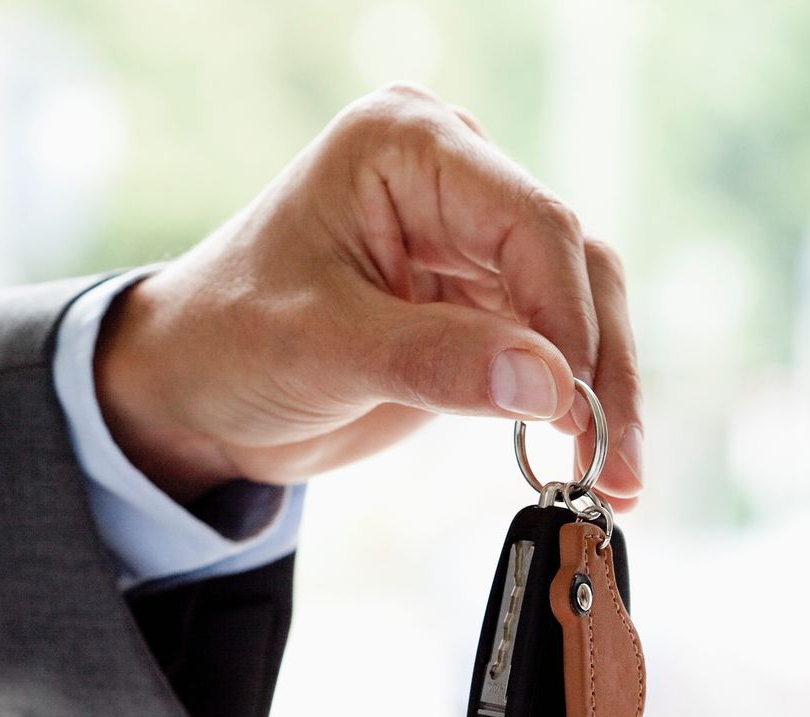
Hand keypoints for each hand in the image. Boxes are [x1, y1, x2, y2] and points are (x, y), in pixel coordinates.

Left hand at [95, 83, 643, 507]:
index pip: (530, 221)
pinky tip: (591, 460)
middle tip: (612, 459)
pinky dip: (578, 406)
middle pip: (576, 263)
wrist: (195, 394)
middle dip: (600, 366)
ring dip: (604, 394)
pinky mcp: (485, 302)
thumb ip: (438, 362)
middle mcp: (456, 178)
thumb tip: (553, 386)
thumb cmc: (228, 343)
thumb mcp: (321, 350)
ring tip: (615, 476)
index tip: (573, 404)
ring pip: (585, 308)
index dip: (566, 316)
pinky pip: (558, 348)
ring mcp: (475, 240)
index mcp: (408, 146)